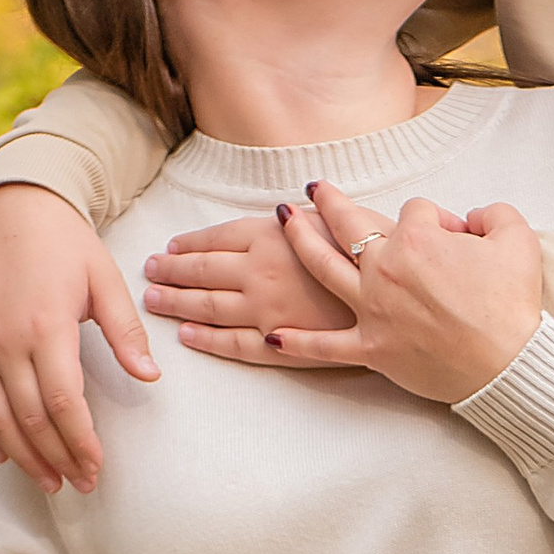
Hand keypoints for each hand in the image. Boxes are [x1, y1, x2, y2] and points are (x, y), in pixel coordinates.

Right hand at [0, 183, 157, 495]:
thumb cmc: (66, 245)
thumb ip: (126, 333)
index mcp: (45, 326)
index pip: (62, 401)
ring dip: (23, 456)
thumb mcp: (105, 280)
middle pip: (29, 418)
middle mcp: (5, 341)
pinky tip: (3, 455)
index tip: (98, 467)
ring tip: (49, 482)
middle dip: (57, 458)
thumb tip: (150, 378)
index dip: (80, 441)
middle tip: (81, 484)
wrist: (13, 210)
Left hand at [142, 212, 359, 349]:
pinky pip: (233, 343)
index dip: (189, 242)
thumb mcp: (343, 218)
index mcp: (271, 235)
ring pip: (207, 307)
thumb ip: (307, 219)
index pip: (215, 238)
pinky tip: (187, 337)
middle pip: (201, 270)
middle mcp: (259, 271)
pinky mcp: (281, 343)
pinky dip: (206, 340)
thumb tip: (289, 210)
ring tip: (153, 300)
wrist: (403, 296)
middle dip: (170, 270)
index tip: (170, 245)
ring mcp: (266, 309)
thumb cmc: (378, 251)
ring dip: (176, 303)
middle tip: (149, 271)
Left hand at [278, 186, 544, 404]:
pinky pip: (324, 346)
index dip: (434, 220)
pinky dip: (298, 342)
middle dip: (331, 201)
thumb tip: (474, 216)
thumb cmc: (513, 305)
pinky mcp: (371, 349)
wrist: (508, 364)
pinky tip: (272, 335)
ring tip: (284, 220)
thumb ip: (493, 215)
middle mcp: (385, 269)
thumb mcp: (517, 241)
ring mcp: (372, 309)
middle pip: (349, 224)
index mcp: (417, 240)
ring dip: (300, 240)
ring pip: (323, 267)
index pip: (414, 212)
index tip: (451, 234)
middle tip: (316, 188)